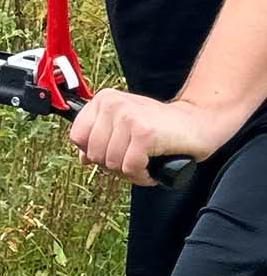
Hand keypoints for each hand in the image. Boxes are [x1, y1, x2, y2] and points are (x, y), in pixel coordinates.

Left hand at [69, 88, 231, 186]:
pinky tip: (152, 168)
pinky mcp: (144, 133)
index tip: (114, 149)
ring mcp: (129, 117)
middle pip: (94, 154)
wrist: (199, 122)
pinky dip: (142, 176)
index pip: (77, 137)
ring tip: (145, 160)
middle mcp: (114, 104)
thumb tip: (82, 158)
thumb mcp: (123, 128)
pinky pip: (130, 169)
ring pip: (111, 164)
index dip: (93, 152)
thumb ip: (99, 139)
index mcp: (104, 99)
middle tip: (134, 157)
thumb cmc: (160, 127)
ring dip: (129, 171)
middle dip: (113, 164)